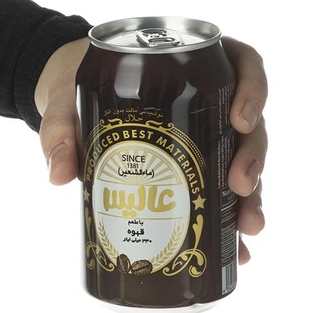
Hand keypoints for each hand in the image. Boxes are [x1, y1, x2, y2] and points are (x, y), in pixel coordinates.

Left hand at [35, 36, 266, 263]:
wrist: (68, 105)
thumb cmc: (76, 87)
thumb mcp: (66, 99)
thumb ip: (59, 127)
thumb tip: (59, 174)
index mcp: (189, 65)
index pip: (241, 63)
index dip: (254, 88)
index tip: (241, 120)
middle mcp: (208, 99)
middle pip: (250, 122)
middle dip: (253, 156)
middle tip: (239, 185)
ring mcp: (206, 135)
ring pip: (243, 160)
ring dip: (252, 195)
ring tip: (247, 227)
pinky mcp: (196, 167)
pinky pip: (224, 192)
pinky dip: (232, 221)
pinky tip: (238, 249)